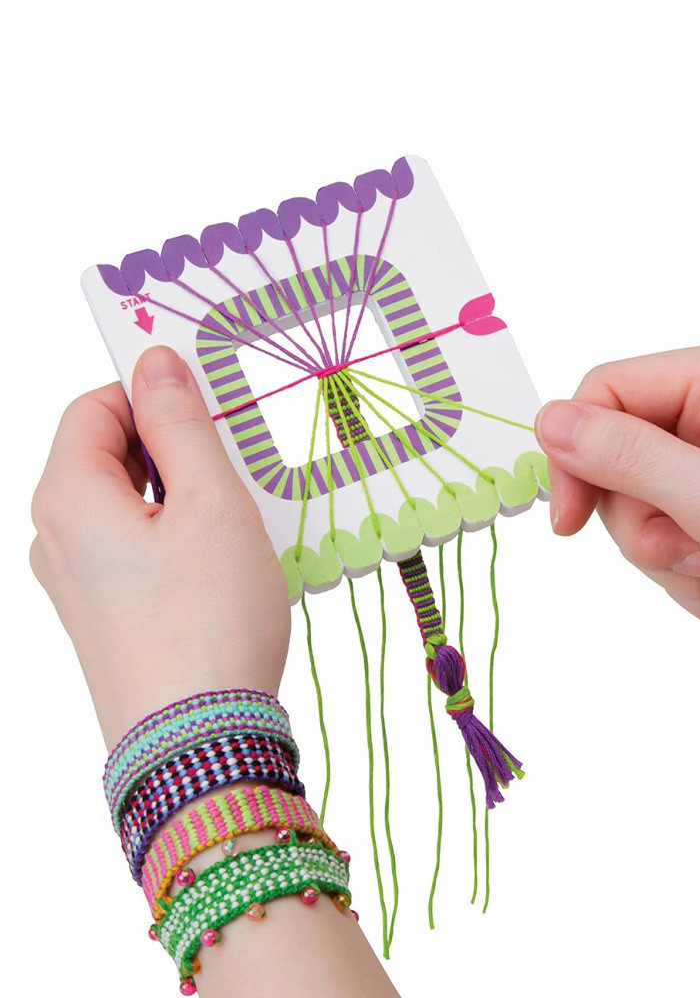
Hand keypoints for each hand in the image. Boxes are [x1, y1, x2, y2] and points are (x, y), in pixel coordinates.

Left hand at [30, 346, 290, 748]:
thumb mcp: (212, 503)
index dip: (152, 390)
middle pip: (110, 454)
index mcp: (68, 495)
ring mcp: (75, 582)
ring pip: (128, 504)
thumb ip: (182, 424)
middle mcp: (55, 535)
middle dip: (174, 446)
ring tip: (238, 523)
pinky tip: (221, 565)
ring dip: (183, 495)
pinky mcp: (103, 616)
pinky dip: (178, 537)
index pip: (96, 405)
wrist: (200, 743)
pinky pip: (135, 549)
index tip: (211, 400)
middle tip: (237, 467)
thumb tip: (156, 362)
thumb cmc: (209, 618)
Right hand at [535, 338, 699, 687]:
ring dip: (670, 558)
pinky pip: (664, 545)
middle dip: (644, 522)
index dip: (576, 453)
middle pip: (614, 458)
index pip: (605, 391)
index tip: (571, 523)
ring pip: (635, 510)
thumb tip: (546, 421)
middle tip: (696, 549)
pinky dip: (691, 577)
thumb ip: (625, 456)